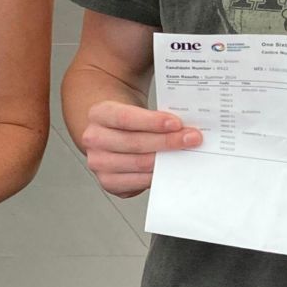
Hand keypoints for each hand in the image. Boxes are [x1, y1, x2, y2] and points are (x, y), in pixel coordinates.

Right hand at [79, 100, 200, 197]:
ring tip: (186, 153)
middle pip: (134, 143)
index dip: (153, 122)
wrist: (111, 132)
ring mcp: (99, 163)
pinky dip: (157, 176)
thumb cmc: (127, 119)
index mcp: (98, 114)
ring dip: (167, 161)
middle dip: (168, 141)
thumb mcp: (134, 103)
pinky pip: (138, 182)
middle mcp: (94, 139)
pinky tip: (171, 169)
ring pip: (139, 164)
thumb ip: (155, 108)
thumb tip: (186, 115)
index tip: (177, 123)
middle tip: (192, 139)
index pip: (125, 118)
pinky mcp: (109, 182)